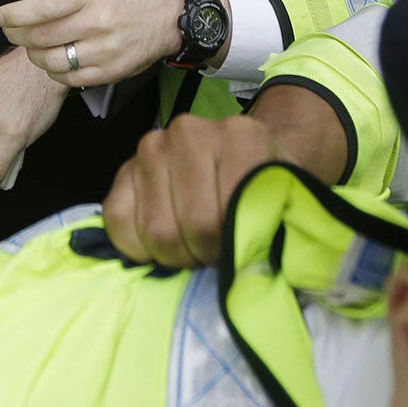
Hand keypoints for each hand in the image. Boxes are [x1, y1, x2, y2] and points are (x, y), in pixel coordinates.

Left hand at [0, 0, 184, 86]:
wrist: (165, 16)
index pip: (40, 7)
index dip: (12, 15)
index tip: (0, 16)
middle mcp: (98, 21)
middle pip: (40, 37)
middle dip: (17, 35)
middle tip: (12, 30)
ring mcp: (105, 50)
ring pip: (51, 61)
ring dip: (33, 54)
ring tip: (34, 44)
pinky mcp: (111, 72)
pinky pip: (68, 78)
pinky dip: (53, 70)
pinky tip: (56, 57)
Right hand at [103, 113, 281, 266]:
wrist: (247, 158)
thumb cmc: (268, 188)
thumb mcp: (289, 204)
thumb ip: (279, 232)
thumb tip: (251, 275)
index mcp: (240, 136)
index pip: (226, 217)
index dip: (232, 251)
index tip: (243, 251)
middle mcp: (189, 132)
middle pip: (192, 226)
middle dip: (206, 254)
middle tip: (219, 252)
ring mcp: (152, 146)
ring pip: (154, 231)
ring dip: (176, 254)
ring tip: (196, 246)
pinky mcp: (125, 168)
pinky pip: (118, 222)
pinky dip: (140, 248)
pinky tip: (167, 243)